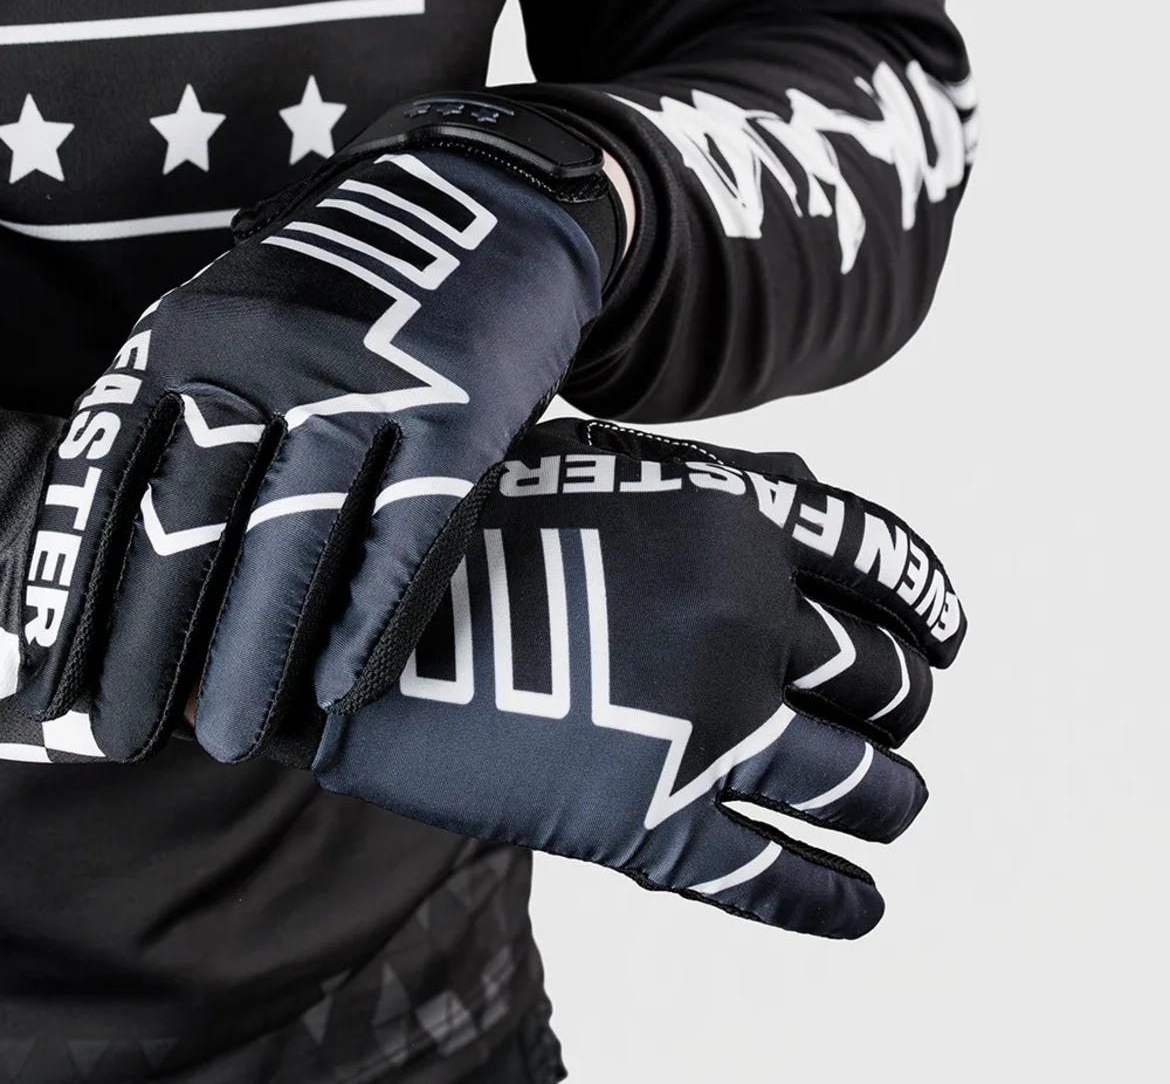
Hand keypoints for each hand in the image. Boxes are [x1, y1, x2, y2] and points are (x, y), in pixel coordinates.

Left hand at [15, 95, 623, 763]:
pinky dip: (367, 618)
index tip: (55, 680)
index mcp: (192, 335)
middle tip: (120, 734)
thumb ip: (186, 414)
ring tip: (224, 736)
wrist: (478, 199)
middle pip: (190, 519)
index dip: (79, 587)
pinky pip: (404, 531)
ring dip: (253, 652)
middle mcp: (265, 355)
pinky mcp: (458, 406)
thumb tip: (128, 561)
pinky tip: (339, 686)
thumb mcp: (240, 320)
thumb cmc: (345, 291)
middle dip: (147, 641)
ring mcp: (365, 378)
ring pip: (292, 537)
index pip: (113, 478)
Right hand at [308, 418, 965, 937]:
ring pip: (863, 778)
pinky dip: (836, 899)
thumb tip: (808, 490)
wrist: (357, 615)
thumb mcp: (606, 468)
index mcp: (739, 521)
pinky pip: (777, 875)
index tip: (945, 637)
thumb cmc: (475, 524)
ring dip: (898, 796)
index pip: (889, 565)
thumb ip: (716, 487)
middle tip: (896, 716)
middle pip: (888, 679)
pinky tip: (867, 906)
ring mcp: (710, 725)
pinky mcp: (655, 821)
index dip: (933, 607)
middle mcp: (747, 620)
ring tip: (904, 802)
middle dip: (905, 703)